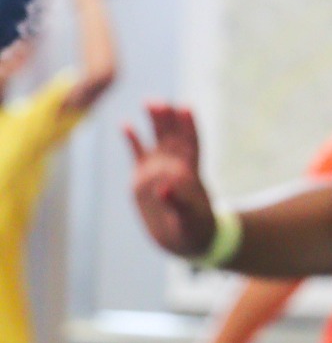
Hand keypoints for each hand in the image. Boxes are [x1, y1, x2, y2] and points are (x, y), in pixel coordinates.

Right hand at [126, 103, 216, 257]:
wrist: (187, 240)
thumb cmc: (194, 230)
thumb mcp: (189, 220)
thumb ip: (178, 204)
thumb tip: (165, 188)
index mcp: (189, 174)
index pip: (192, 144)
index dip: (190, 126)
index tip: (186, 108)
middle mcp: (175, 168)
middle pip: (173, 136)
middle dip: (168, 118)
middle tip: (159, 102)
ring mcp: (159, 171)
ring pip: (158, 141)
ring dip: (155, 122)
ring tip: (150, 102)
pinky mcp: (144, 179)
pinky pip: (138, 155)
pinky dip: (133, 140)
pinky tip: (126, 124)